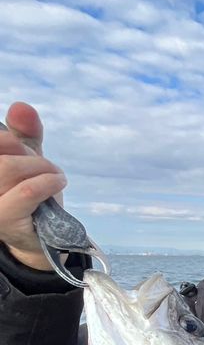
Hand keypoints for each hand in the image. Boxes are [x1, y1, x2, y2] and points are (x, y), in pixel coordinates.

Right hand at [0, 101, 65, 267]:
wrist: (42, 237)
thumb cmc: (31, 195)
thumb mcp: (28, 159)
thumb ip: (25, 133)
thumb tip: (21, 107)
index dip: (9, 140)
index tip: (25, 149)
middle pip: (2, 155)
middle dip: (27, 154)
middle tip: (47, 167)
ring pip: (9, 168)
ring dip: (40, 167)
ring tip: (54, 175)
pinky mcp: (3, 219)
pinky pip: (27, 191)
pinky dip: (47, 181)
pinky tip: (58, 182)